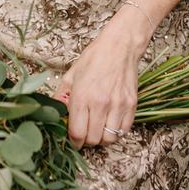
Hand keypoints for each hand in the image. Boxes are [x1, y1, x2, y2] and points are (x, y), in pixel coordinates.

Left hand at [58, 18, 146, 147]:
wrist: (119, 48)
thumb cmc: (93, 59)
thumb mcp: (70, 76)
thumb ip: (62, 97)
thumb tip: (56, 114)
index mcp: (82, 97)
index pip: (77, 132)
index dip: (73, 141)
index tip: (72, 140)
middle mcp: (101, 104)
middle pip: (93, 139)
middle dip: (86, 141)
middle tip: (83, 135)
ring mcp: (118, 106)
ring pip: (110, 138)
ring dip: (101, 139)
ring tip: (96, 130)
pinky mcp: (132, 105)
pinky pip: (124, 131)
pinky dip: (116, 132)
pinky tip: (108, 124)